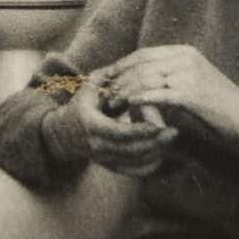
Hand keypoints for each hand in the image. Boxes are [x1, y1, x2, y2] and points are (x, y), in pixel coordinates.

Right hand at [58, 78, 177, 175]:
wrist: (64, 134)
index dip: (141, 130)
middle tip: (174, 132)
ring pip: (134, 163)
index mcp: (92, 126)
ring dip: (155, 153)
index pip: (120, 132)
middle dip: (155, 142)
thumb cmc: (80, 106)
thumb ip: (104, 79)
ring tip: (170, 139)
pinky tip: (162, 153)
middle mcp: (98, 147)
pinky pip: (132, 171)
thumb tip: (121, 67)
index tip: (160, 123)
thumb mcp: (87, 90)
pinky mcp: (110, 166)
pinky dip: (148, 165)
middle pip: (131, 150)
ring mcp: (104, 159)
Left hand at [101, 45, 238, 152]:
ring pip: (146, 78)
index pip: (144, 54)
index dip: (122, 65)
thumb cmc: (217, 106)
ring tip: (111, 102)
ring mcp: (189, 73)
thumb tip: (142, 83)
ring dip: (125, 90)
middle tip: (102, 92)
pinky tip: (128, 105)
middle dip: (119, 78)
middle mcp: (186, 58)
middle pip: (141, 64)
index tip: (106, 78)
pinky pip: (157, 93)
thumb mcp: (192, 84)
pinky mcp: (191, 93)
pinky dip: (140, 98)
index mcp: (185, 52)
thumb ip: (170, 79)